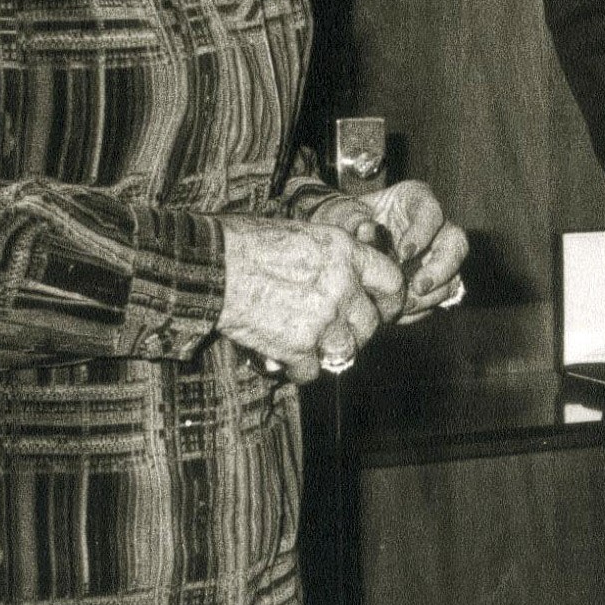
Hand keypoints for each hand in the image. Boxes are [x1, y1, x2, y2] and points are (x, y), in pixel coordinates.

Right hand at [219, 215, 403, 381]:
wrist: (212, 267)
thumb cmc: (249, 242)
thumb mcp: (304, 232)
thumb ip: (335, 256)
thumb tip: (348, 272)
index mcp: (346, 253)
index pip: (392, 282)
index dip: (390, 300)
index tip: (383, 310)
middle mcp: (342, 287)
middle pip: (370, 324)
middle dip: (355, 331)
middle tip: (333, 330)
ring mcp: (322, 319)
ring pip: (346, 351)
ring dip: (328, 352)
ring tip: (308, 343)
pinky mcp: (298, 347)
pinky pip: (312, 371)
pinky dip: (298, 368)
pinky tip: (283, 355)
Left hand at [312, 181, 469, 321]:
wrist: (344, 239)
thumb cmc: (346, 219)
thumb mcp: (344, 212)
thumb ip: (353, 219)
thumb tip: (366, 231)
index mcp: (417, 200)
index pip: (432, 212)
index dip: (423, 233)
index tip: (404, 253)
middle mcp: (436, 227)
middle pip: (456, 244)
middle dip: (441, 269)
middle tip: (418, 287)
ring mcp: (437, 255)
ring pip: (454, 275)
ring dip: (432, 295)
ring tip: (404, 304)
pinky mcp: (433, 280)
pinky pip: (440, 297)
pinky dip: (423, 308)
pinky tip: (402, 312)